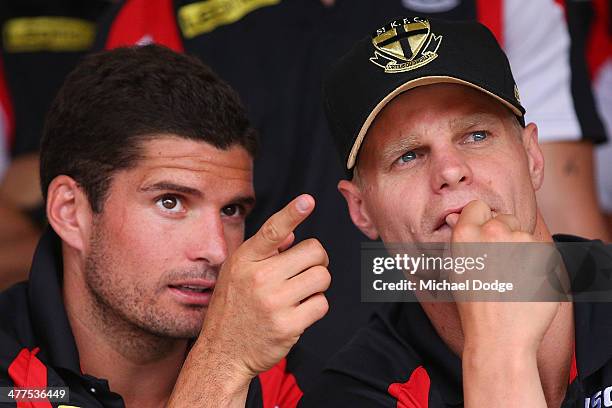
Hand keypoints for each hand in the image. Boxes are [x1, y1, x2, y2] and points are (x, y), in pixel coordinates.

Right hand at [168, 195, 330, 406]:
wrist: (223, 353)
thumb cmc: (232, 308)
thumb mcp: (237, 273)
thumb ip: (263, 251)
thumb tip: (293, 233)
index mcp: (246, 259)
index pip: (273, 230)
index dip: (293, 212)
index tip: (308, 200)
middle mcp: (259, 278)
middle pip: (314, 252)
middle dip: (317, 260)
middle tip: (306, 270)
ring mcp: (274, 302)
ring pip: (323, 277)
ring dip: (317, 284)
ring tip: (299, 292)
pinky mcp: (288, 326)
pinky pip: (322, 304)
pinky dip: (315, 306)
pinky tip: (298, 311)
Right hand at [449, 200, 557, 407]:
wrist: (499, 337)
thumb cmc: (473, 306)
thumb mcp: (455, 269)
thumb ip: (459, 239)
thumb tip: (457, 216)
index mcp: (466, 233)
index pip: (478, 206)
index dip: (480, 221)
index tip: (482, 238)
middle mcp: (494, 232)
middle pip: (504, 217)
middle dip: (503, 234)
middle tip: (498, 264)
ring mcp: (522, 242)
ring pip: (524, 235)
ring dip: (521, 250)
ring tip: (512, 278)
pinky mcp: (546, 254)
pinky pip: (541, 251)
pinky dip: (537, 264)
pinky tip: (526, 283)